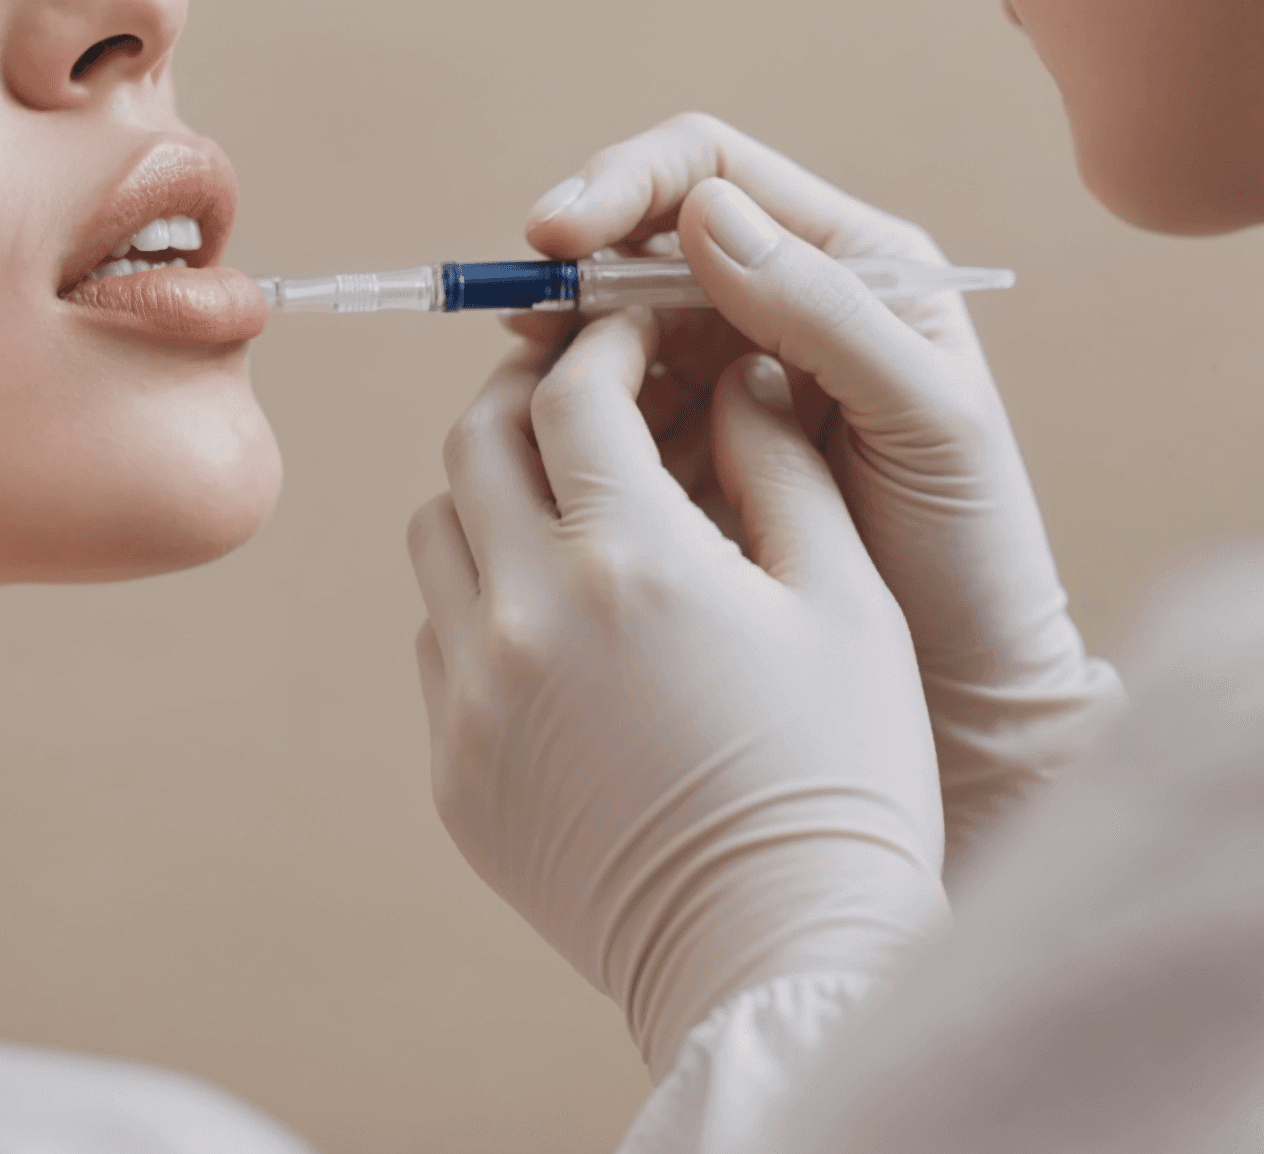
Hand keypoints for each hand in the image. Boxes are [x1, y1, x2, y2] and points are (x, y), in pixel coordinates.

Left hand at [410, 312, 946, 1074]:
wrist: (781, 952)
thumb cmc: (842, 772)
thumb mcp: (848, 602)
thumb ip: (781, 464)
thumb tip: (736, 372)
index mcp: (632, 561)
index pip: (572, 396)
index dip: (602, 344)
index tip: (629, 334)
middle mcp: (527, 616)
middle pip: (473, 445)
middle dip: (526, 398)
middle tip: (580, 395)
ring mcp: (475, 696)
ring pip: (437, 534)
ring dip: (490, 494)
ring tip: (562, 499)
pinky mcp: (453, 768)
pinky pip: (437, 637)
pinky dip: (480, 596)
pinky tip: (552, 611)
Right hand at [522, 114, 1122, 866]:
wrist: (962, 683)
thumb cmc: (970, 547)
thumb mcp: (924, 415)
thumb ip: (826, 308)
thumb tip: (707, 212)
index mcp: (849, 261)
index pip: (711, 173)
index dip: (625, 185)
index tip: (561, 235)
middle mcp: (780, 299)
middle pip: (642, 236)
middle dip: (574, 261)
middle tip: (524, 311)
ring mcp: (725, 371)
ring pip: (610, 319)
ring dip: (561, 337)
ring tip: (530, 380)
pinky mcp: (684, 445)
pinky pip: (603, 403)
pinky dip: (566, 409)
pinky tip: (551, 440)